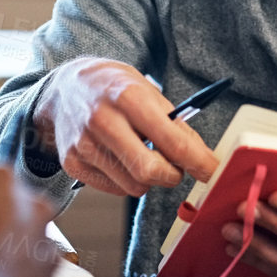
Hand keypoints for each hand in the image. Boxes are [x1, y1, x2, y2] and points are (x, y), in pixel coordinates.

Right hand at [29, 57, 219, 195]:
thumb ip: (175, 125)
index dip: (198, 162)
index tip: (212, 172)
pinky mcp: (72, 163)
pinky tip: (119, 158)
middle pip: (149, 172)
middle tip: (175, 168)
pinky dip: (125, 180)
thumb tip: (202, 158)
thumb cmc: (113, 88)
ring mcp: (84, 144)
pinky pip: (114, 189)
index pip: (171, 141)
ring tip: (141, 155)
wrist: (64, 87)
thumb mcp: (147, 92)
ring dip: (148, 179)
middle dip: (171, 176)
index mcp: (129, 97)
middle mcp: (103, 121)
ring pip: (133, 186)